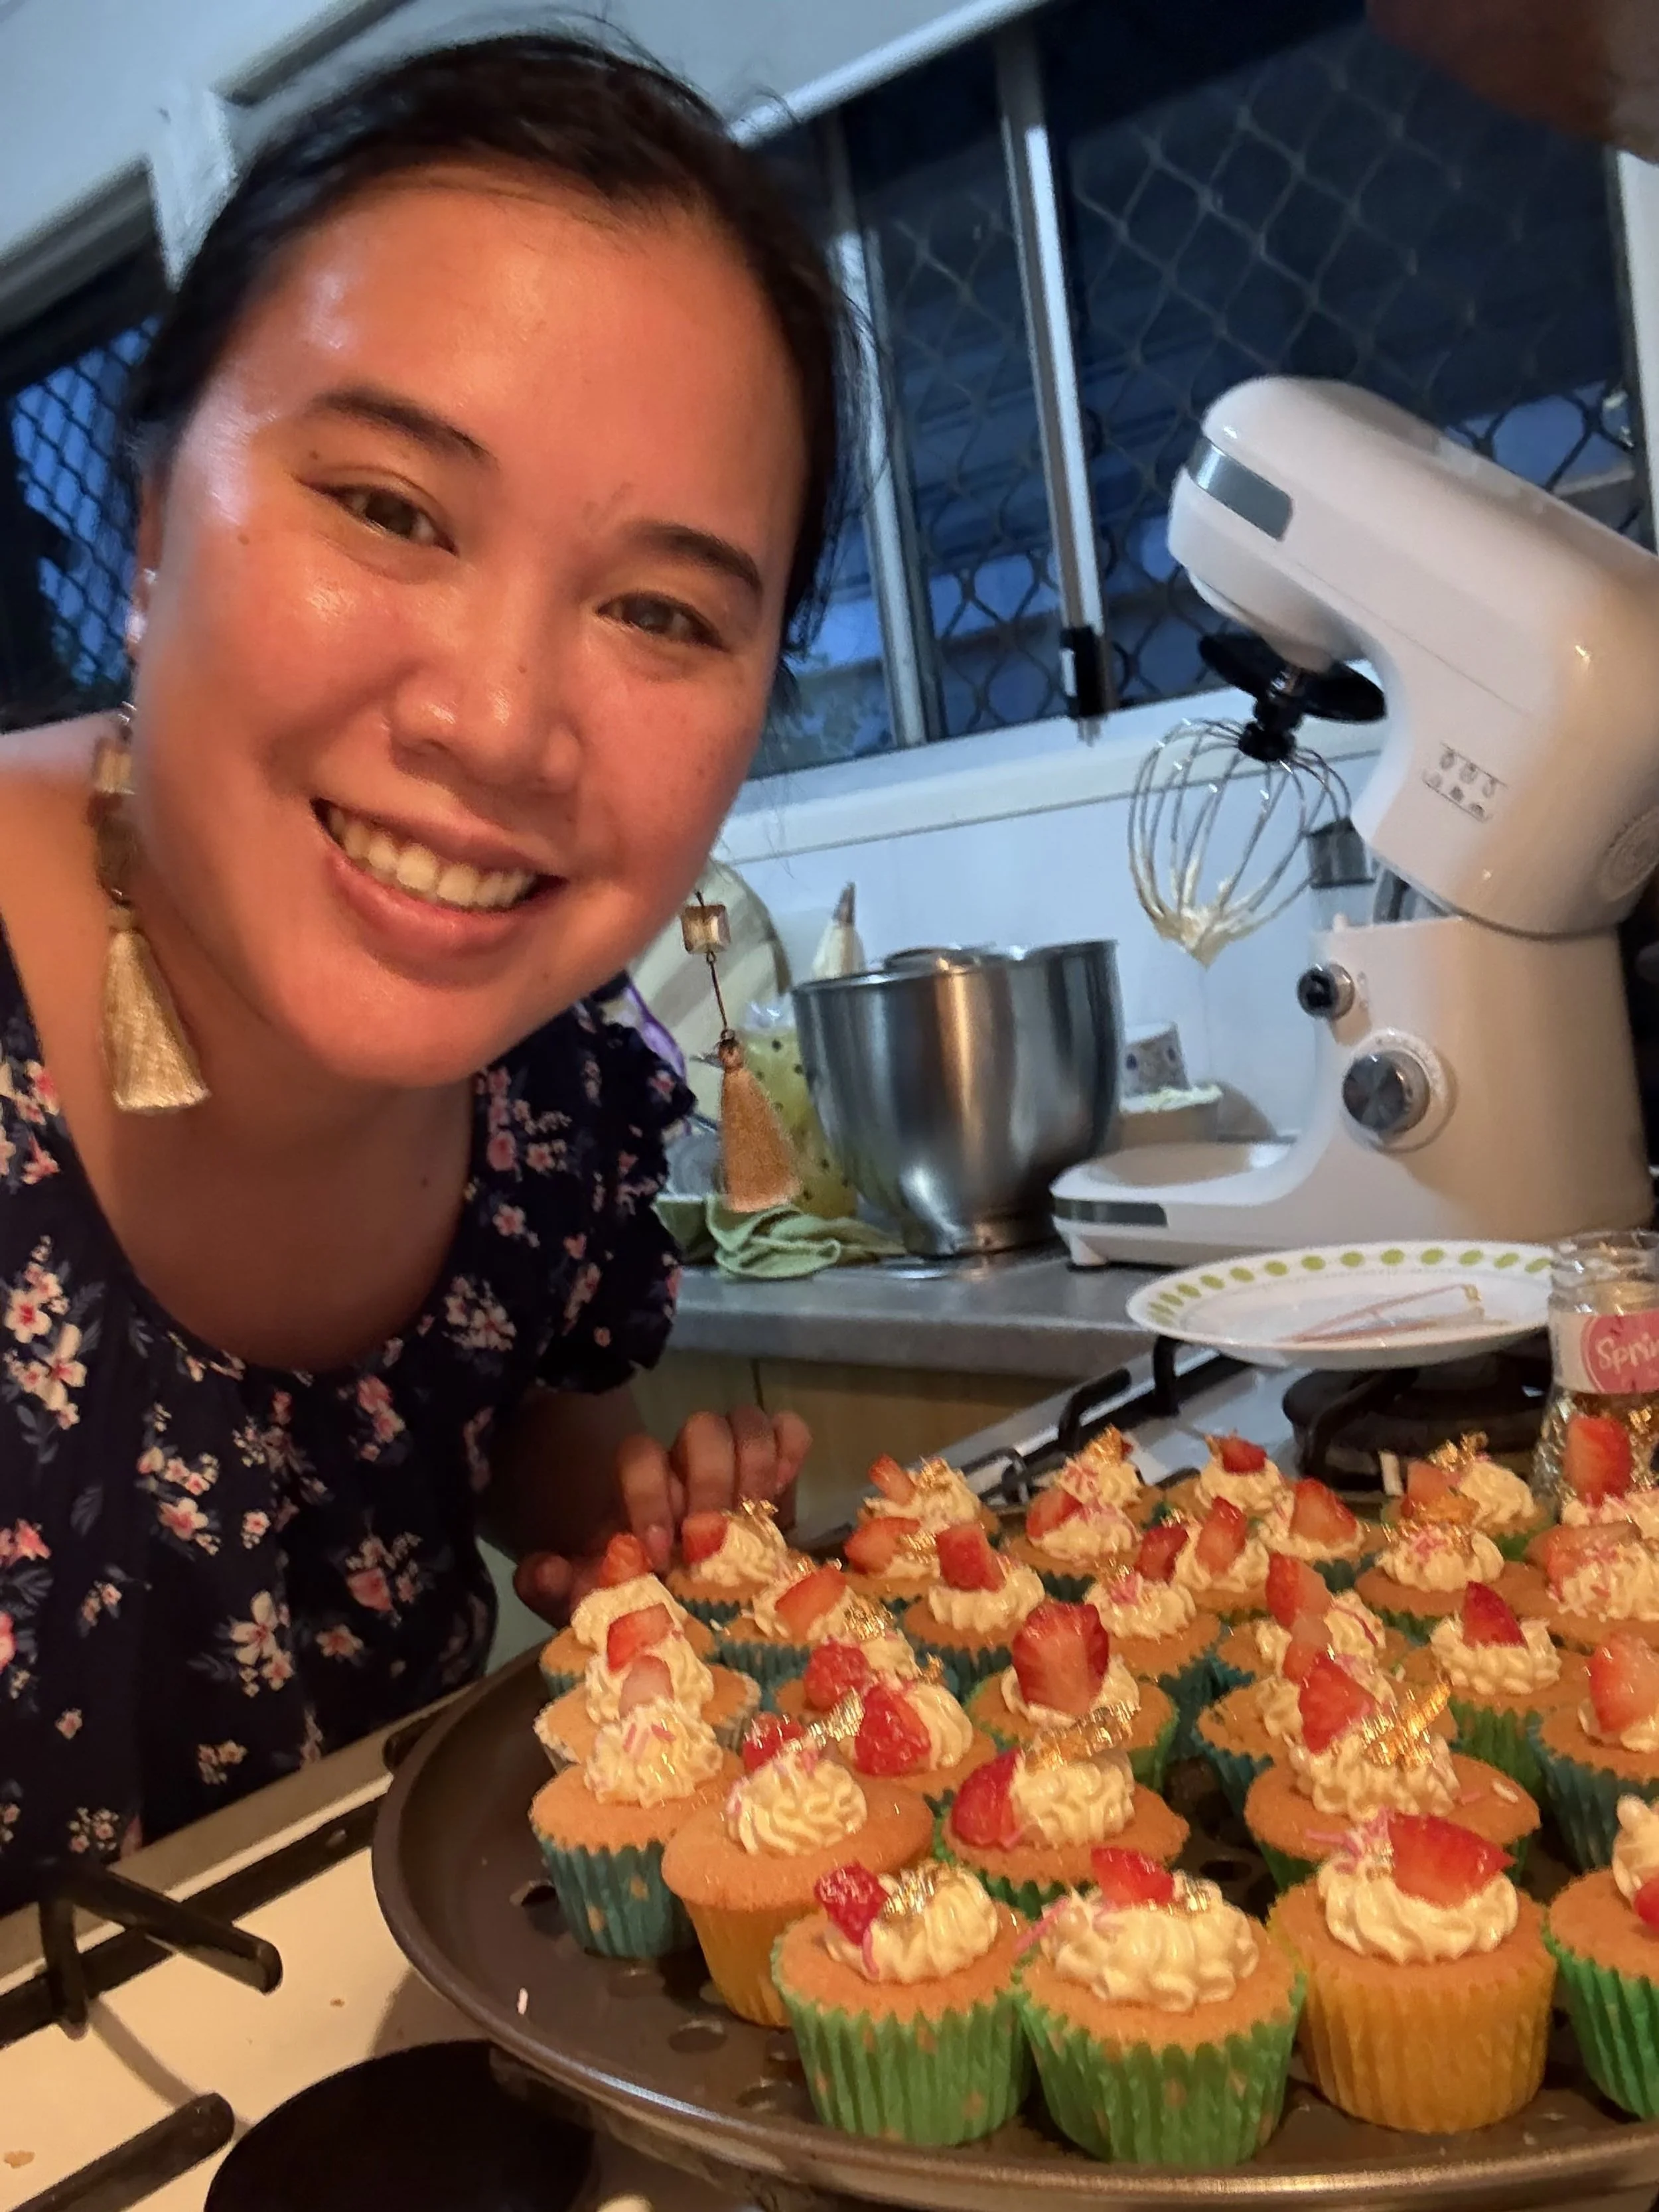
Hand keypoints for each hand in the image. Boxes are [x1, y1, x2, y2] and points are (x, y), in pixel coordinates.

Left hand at [512, 1405, 809, 1623]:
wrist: (691, 1605)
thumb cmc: (639, 1595)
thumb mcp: (594, 1599)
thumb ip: (554, 1587)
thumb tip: (542, 1569)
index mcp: (645, 1484)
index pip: (642, 1455)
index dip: (650, 1495)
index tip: (656, 1551)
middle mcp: (690, 1461)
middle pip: (702, 1428)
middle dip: (709, 1480)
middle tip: (710, 1540)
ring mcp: (738, 1459)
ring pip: (747, 1422)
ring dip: (755, 1467)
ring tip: (755, 1518)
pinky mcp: (780, 1473)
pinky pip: (790, 1432)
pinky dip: (791, 1451)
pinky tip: (784, 1494)